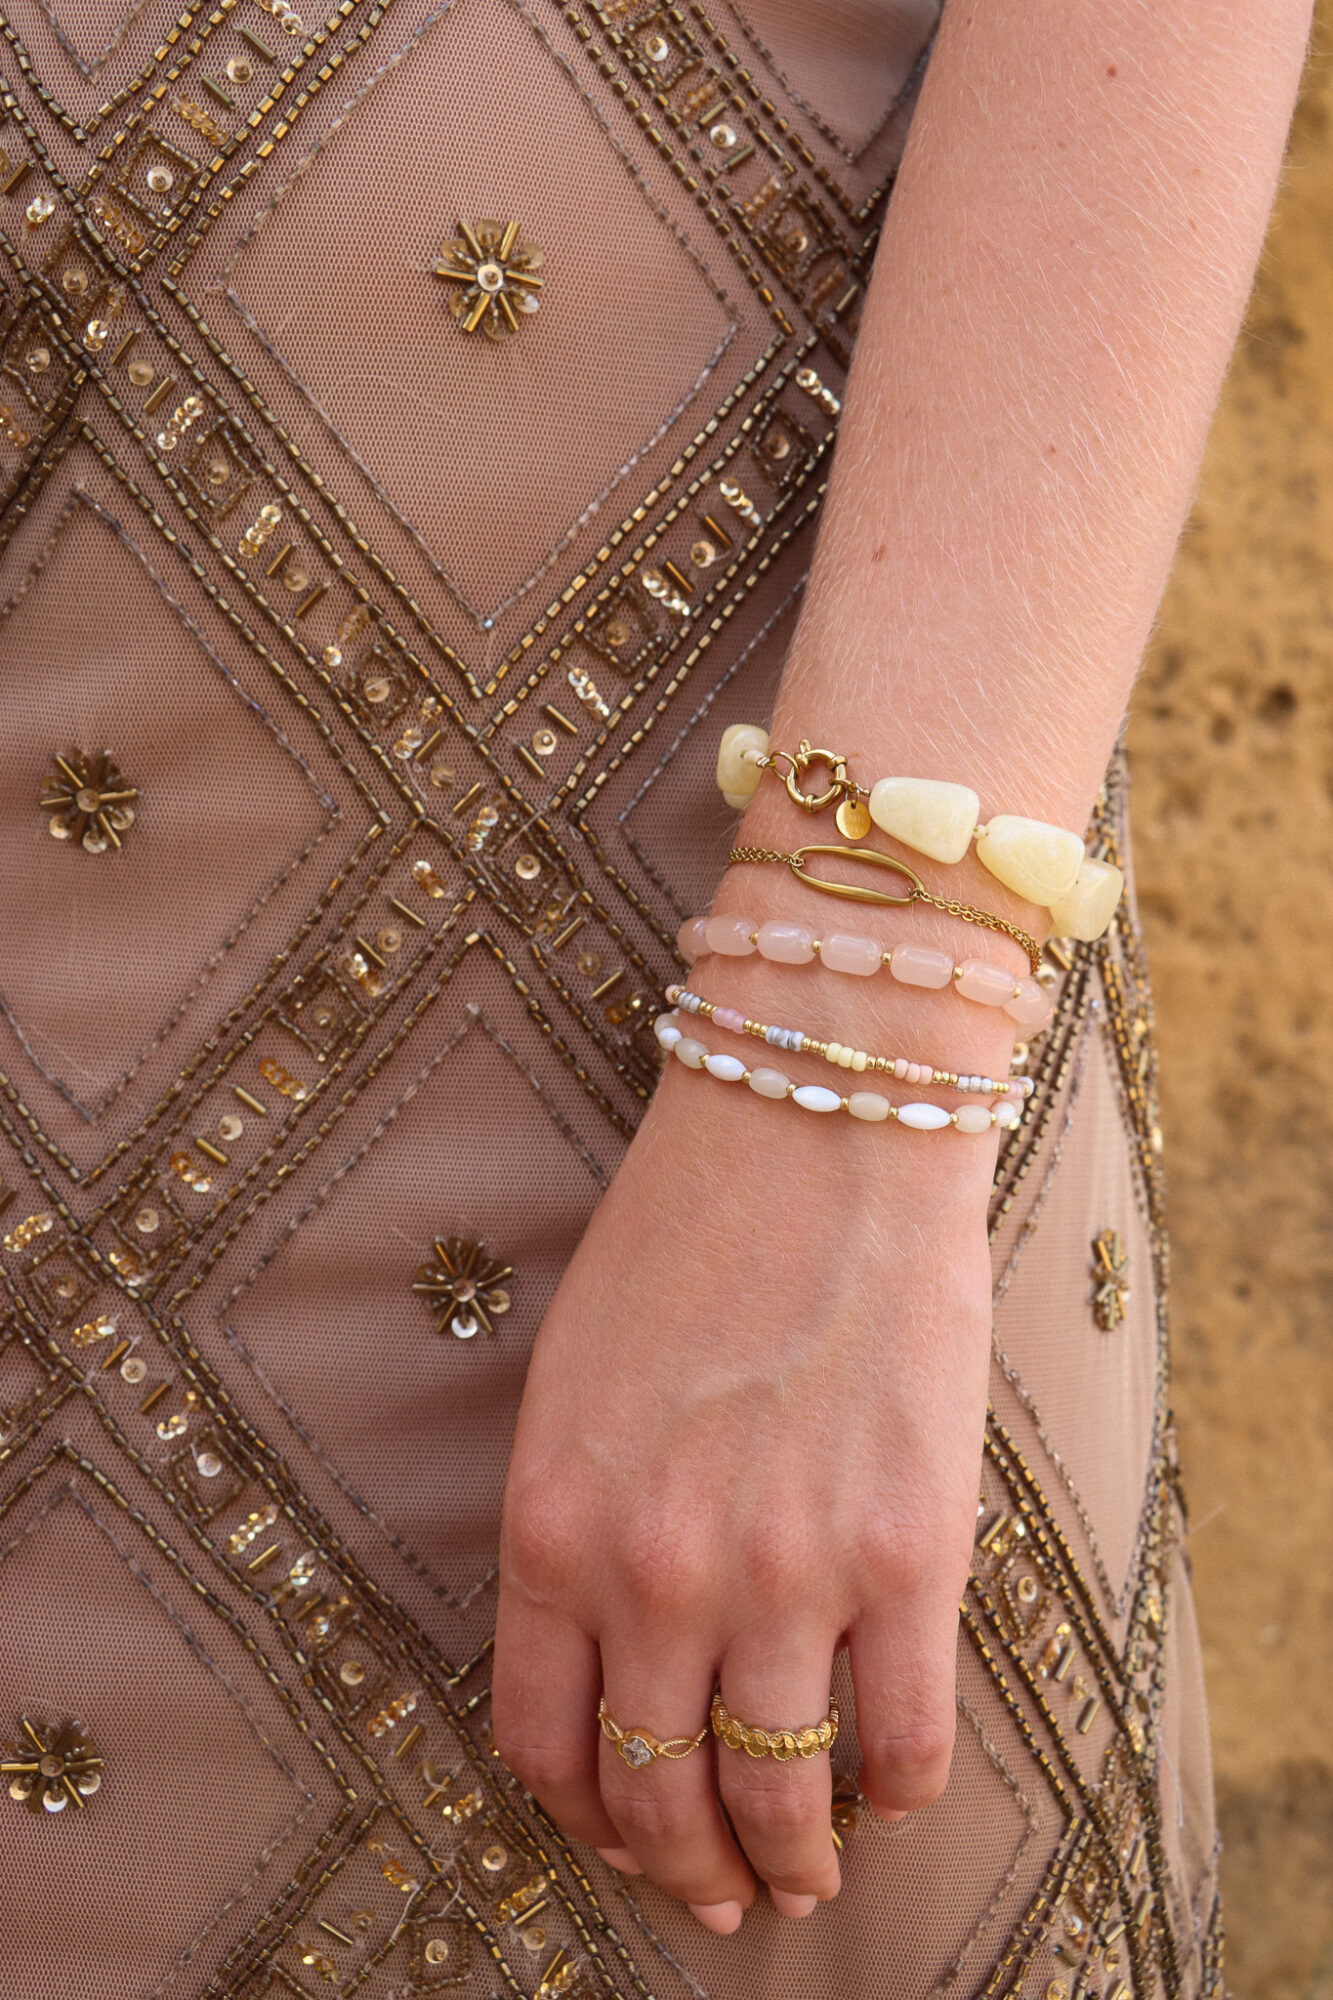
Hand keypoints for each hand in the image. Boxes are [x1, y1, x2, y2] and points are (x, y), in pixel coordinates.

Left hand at [492, 946, 1016, 1930]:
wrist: (816, 1124)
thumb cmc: (687, 1234)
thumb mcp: (572, 1382)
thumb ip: (578, 1525)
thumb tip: (610, 1656)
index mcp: (556, 1524)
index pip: (543, 1742)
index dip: (585, 1817)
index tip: (621, 1834)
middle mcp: (657, 1571)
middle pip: (657, 1793)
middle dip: (685, 1868)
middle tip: (719, 1893)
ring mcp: (786, 1571)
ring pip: (778, 1798)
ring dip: (793, 1862)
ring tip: (808, 1873)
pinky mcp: (909, 1551)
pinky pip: (907, 1741)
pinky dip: (898, 1794)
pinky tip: (892, 1789)